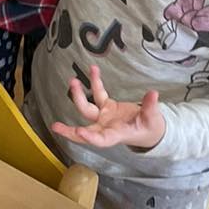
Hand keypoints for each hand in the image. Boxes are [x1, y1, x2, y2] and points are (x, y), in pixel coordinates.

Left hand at [51, 63, 165, 151]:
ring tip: (73, 81)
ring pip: (86, 109)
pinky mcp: (106, 106)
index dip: (90, 137)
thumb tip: (153, 94)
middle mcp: (106, 127)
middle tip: (55, 127)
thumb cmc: (150, 129)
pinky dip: (95, 82)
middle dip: (69, 131)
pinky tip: (93, 70)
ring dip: (78, 96)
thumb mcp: (153, 120)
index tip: (79, 131)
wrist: (150, 128)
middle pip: (84, 131)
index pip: (101, 139)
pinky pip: (98, 93)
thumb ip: (150, 107)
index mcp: (116, 135)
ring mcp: (104, 117)